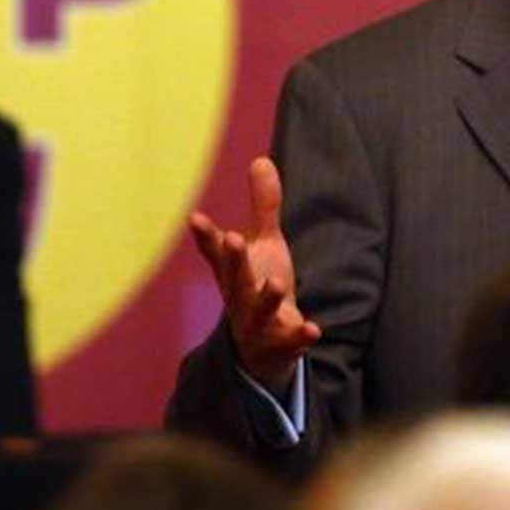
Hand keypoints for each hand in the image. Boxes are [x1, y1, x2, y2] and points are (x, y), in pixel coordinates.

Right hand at [188, 156, 320, 396]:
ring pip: (259, 310)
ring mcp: (258, 323)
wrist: (263, 350)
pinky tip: (313, 329)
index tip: (195, 218)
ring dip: (266, 297)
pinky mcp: (279, 344)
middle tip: (233, 238)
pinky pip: (289, 341)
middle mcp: (241, 297)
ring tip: (276, 283)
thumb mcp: (264, 246)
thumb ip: (263, 207)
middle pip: (235, 278)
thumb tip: (261, 159)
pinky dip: (299, 336)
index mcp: (234, 273)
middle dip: (234, 260)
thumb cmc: (259, 287)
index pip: (218, 252)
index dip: (207, 236)